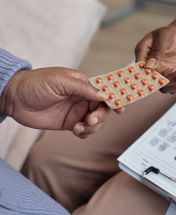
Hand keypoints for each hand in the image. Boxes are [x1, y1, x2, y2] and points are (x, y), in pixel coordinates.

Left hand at [0, 67, 124, 138]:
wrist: (15, 99)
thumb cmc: (36, 83)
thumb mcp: (60, 81)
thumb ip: (83, 88)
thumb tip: (104, 94)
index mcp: (83, 84)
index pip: (104, 91)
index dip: (114, 99)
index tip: (121, 109)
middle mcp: (82, 97)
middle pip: (102, 109)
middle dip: (100, 117)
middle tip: (90, 121)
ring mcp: (77, 111)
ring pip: (95, 122)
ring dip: (92, 127)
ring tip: (79, 127)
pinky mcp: (69, 123)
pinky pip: (84, 130)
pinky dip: (84, 133)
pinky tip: (75, 130)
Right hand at [135, 10, 175, 93]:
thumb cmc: (169, 33)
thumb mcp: (164, 37)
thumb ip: (157, 50)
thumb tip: (149, 66)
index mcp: (142, 55)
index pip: (141, 69)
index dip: (152, 74)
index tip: (169, 68)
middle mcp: (148, 68)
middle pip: (155, 81)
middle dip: (172, 78)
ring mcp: (159, 74)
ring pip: (166, 87)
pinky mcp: (169, 78)